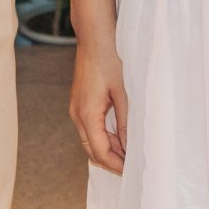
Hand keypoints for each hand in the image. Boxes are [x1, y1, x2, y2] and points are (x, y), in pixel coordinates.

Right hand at [69, 33, 129, 172]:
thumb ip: (126, 123)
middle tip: (132, 167)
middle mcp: (76, 114)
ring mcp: (76, 109)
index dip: (115, 164)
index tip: (131, 172)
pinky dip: (103, 136)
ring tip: (130, 152)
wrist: (95, 36)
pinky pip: (89, 128)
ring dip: (108, 148)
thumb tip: (130, 147)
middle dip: (110, 161)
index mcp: (86, 114)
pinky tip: (120, 135)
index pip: (100, 152)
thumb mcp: (124, 93)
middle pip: (92, 150)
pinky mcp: (79, 103)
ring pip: (90, 140)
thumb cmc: (110, 59)